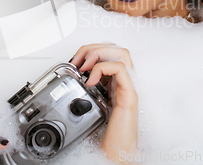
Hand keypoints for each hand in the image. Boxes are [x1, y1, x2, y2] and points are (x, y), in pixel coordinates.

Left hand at [70, 43, 137, 163]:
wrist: (116, 154)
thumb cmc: (105, 136)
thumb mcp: (91, 105)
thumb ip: (87, 90)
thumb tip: (74, 77)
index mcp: (114, 83)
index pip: (108, 53)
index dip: (89, 51)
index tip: (75, 62)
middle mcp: (123, 82)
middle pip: (115, 48)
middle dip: (93, 48)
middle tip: (79, 62)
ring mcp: (128, 88)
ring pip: (122, 53)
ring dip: (100, 53)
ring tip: (86, 67)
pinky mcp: (129, 96)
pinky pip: (121, 69)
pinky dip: (103, 68)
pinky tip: (92, 80)